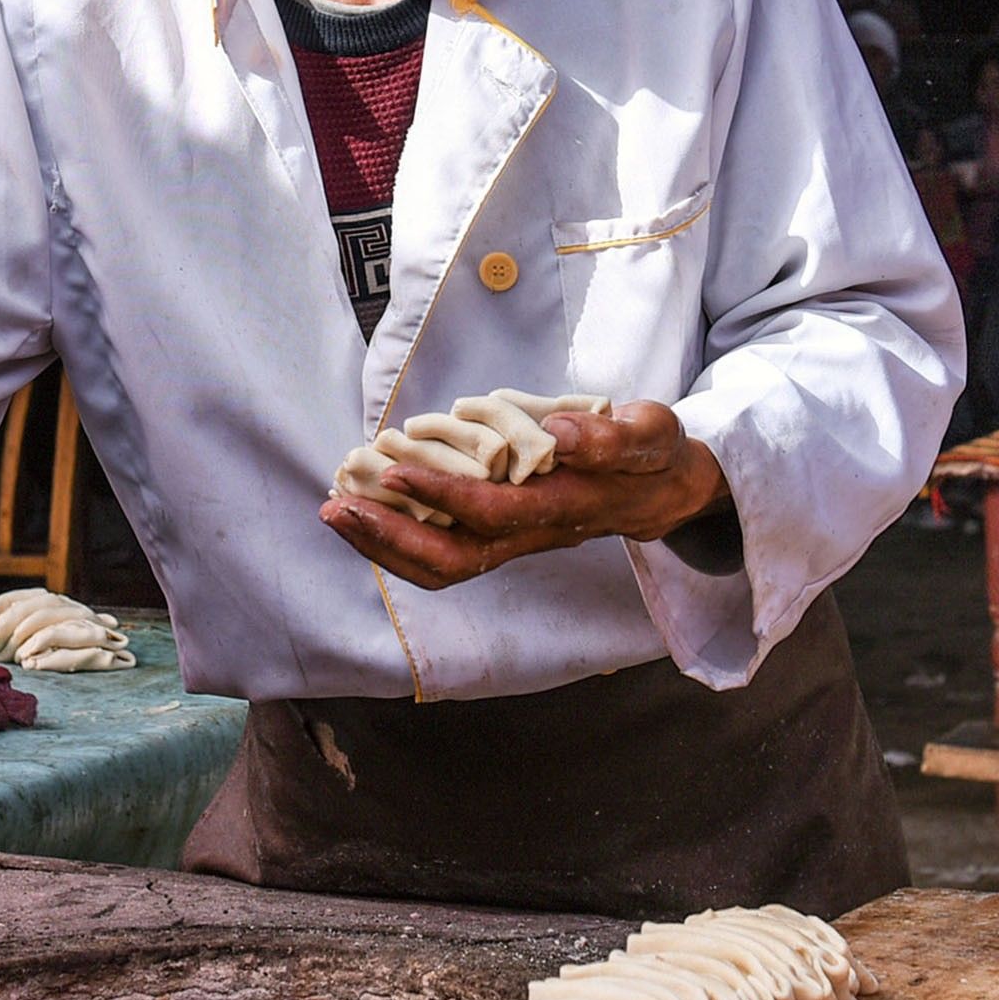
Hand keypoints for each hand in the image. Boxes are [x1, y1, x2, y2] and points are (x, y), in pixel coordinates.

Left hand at [321, 400, 729, 590]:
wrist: (662, 494)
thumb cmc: (652, 458)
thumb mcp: (650, 435)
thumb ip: (612, 437)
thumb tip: (561, 433)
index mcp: (565, 508)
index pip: (494, 512)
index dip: (441, 496)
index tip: (393, 469)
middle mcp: (532, 535)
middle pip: (453, 560)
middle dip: (390, 537)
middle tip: (337, 505)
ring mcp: (513, 543)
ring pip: (442, 566)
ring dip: (383, 545)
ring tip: (336, 510)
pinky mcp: (500, 538)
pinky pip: (442, 553)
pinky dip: (396, 539)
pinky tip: (366, 511)